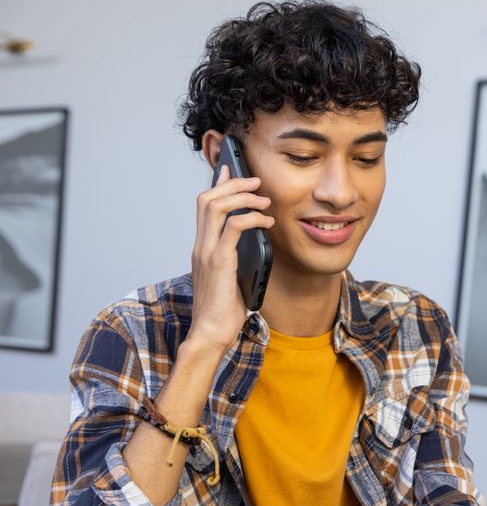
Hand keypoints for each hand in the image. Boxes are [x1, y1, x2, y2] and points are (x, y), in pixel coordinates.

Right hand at [186, 164, 274, 355]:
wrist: (210, 335)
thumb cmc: (222, 314)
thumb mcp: (231, 281)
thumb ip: (237, 262)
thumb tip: (256, 250)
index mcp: (202, 249)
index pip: (204, 206)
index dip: (218, 184)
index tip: (231, 170)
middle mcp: (201, 246)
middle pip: (207, 198)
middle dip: (232, 183)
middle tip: (255, 180)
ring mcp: (207, 253)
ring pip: (216, 206)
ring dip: (242, 196)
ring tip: (263, 198)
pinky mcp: (219, 262)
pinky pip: (234, 227)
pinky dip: (252, 218)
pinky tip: (266, 222)